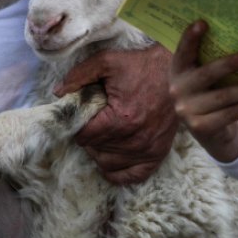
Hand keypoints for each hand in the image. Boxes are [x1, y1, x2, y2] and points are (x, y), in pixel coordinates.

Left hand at [55, 44, 177, 184]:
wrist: (178, 73)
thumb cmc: (142, 66)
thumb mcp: (108, 61)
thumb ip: (79, 75)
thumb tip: (58, 93)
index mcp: (120, 119)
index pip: (84, 136)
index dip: (78, 124)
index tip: (84, 115)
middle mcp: (134, 140)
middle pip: (94, 150)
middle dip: (90, 135)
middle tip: (94, 120)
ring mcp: (147, 150)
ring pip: (108, 164)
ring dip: (100, 151)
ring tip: (103, 134)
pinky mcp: (158, 154)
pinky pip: (131, 176)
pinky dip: (118, 170)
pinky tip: (113, 157)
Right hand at [169, 21, 237, 162]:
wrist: (210, 132)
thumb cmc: (212, 94)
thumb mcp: (207, 78)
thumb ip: (213, 62)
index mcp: (178, 71)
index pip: (183, 52)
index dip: (190, 38)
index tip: (203, 23)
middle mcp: (177, 89)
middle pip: (207, 74)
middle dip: (232, 64)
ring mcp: (187, 110)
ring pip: (224, 96)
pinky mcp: (201, 127)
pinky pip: (230, 114)